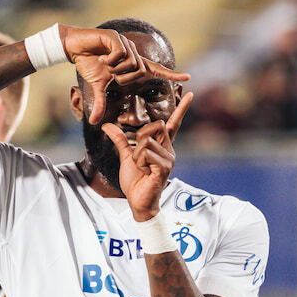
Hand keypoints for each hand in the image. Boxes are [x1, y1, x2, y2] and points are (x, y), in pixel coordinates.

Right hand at [63, 26, 189, 124]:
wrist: (74, 47)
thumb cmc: (88, 64)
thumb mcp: (96, 86)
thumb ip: (100, 103)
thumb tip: (94, 122)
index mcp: (132, 63)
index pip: (156, 70)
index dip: (172, 75)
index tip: (188, 78)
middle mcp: (133, 53)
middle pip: (140, 71)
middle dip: (124, 78)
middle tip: (111, 74)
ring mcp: (126, 43)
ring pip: (131, 63)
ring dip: (116, 68)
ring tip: (105, 64)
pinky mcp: (116, 36)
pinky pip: (120, 54)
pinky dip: (110, 60)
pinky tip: (101, 57)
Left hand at [102, 92, 193, 218]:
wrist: (138, 202)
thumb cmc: (135, 182)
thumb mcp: (125, 156)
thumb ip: (120, 140)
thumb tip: (107, 125)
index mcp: (162, 147)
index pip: (173, 124)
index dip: (180, 109)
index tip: (189, 94)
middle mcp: (169, 151)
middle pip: (156, 126)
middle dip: (140, 137)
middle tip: (138, 156)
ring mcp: (168, 159)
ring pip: (147, 141)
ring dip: (137, 154)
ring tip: (141, 168)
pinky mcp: (165, 167)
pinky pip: (147, 153)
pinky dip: (139, 161)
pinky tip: (144, 172)